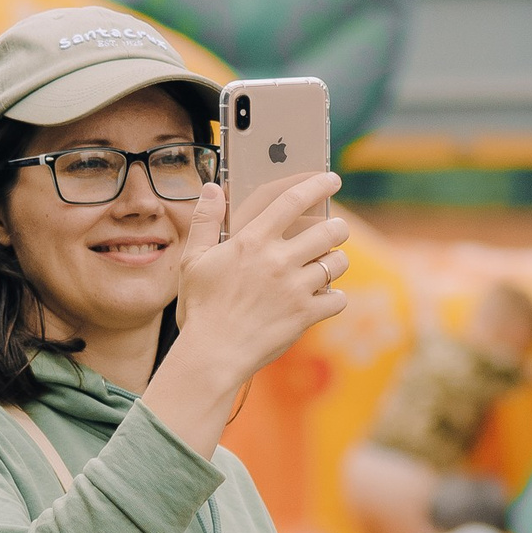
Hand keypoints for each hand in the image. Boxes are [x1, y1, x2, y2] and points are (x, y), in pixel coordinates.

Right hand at [146, 175, 348, 452]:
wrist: (212, 353)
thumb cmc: (200, 308)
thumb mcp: (193, 260)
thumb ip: (204, 221)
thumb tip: (210, 188)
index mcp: (253, 241)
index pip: (293, 200)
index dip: (317, 185)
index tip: (332, 179)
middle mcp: (279, 260)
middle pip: (328, 230)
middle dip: (338, 227)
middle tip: (336, 230)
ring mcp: (295, 288)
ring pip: (338, 263)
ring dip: (337, 261)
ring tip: (329, 265)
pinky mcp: (305, 315)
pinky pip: (338, 299)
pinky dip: (335, 298)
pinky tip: (324, 299)